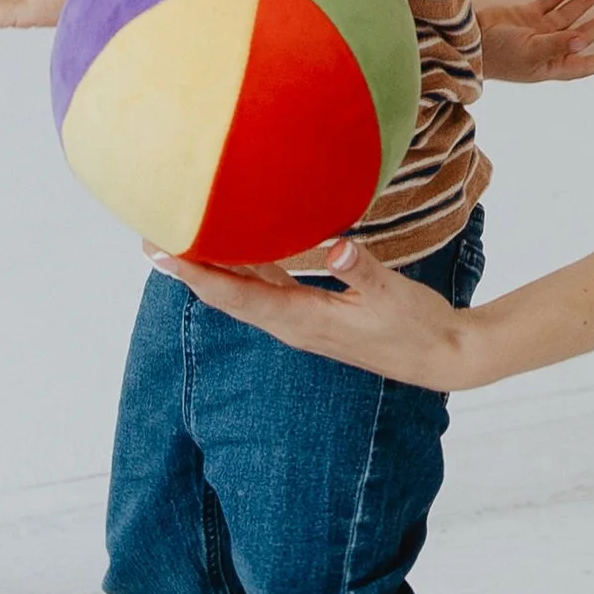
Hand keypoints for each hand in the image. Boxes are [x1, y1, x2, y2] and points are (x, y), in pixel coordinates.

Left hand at [158, 239, 476, 389]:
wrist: (442, 356)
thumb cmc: (417, 326)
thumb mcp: (392, 295)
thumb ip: (361, 269)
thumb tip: (335, 244)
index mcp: (303, 321)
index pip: (237, 295)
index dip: (197, 275)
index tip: (162, 253)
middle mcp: (293, 324)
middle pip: (228, 295)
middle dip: (189, 269)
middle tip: (151, 237)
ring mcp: (302, 322)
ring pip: (245, 293)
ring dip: (212, 269)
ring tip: (182, 240)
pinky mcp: (315, 315)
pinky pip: (269, 289)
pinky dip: (248, 267)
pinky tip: (242, 246)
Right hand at [476, 0, 593, 82]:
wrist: (467, 39)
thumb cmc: (499, 54)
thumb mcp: (531, 52)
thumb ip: (558, 44)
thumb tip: (583, 42)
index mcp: (550, 64)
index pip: (582, 65)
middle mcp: (546, 48)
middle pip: (580, 35)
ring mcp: (535, 31)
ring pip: (566, 16)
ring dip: (582, 4)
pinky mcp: (523, 15)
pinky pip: (547, 4)